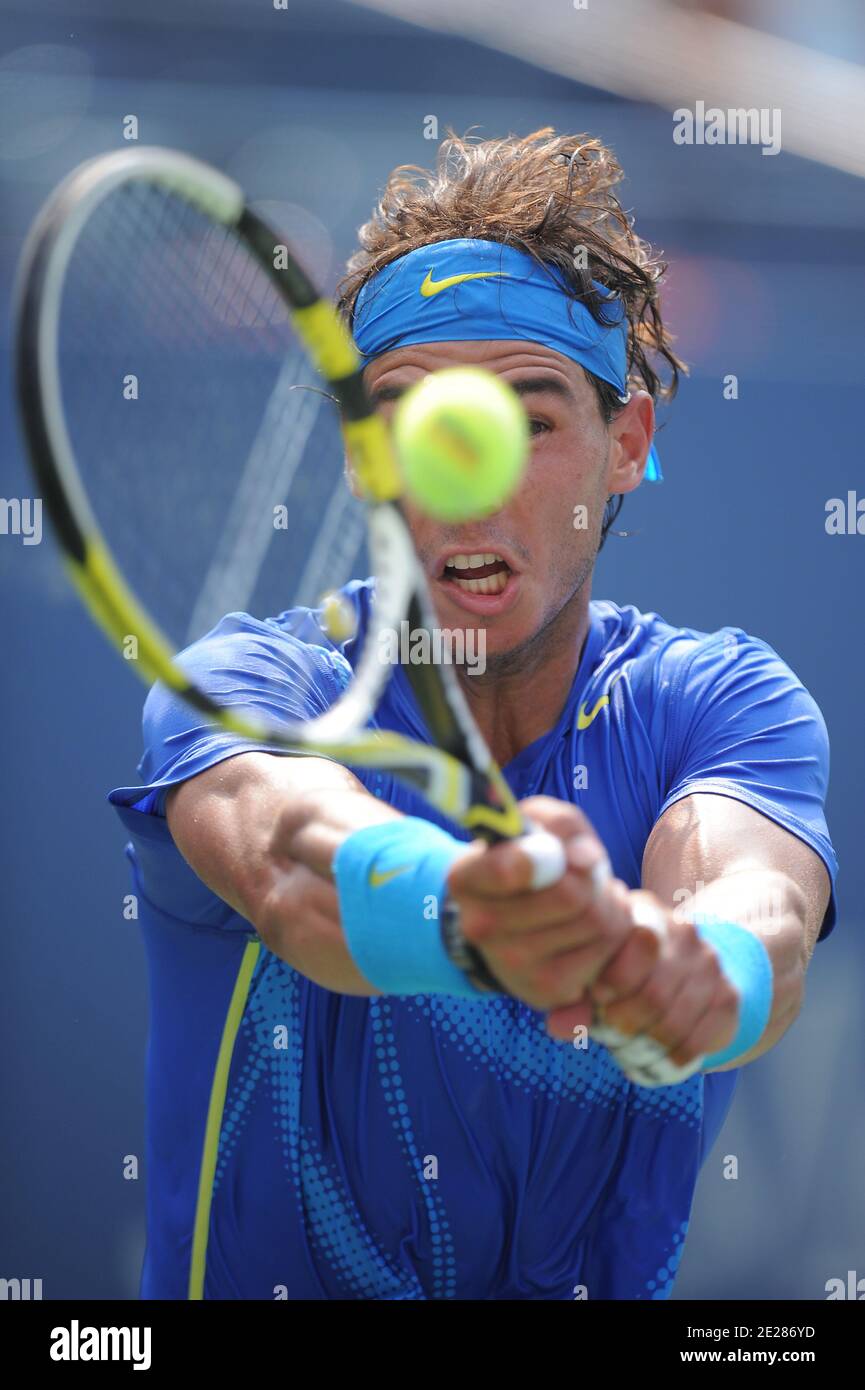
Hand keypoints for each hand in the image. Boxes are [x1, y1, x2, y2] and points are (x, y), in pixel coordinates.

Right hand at [446, 797, 637, 1011]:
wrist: (513, 920)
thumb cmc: (530, 859)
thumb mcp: (538, 823)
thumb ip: (562, 827)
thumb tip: (587, 860)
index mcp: (466, 880)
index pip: (508, 870)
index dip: (543, 856)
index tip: (553, 849)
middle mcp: (480, 927)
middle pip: (572, 896)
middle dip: (591, 878)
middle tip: (581, 874)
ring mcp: (512, 965)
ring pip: (597, 923)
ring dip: (607, 902)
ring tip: (586, 899)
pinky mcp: (546, 990)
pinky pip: (608, 950)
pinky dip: (614, 932)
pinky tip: (589, 929)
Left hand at [545, 894, 740, 1076]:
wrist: (685, 970)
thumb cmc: (623, 971)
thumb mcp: (594, 974)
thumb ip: (574, 997)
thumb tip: (557, 1027)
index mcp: (645, 913)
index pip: (640, 942)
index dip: (614, 981)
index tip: (598, 998)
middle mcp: (684, 934)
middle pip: (655, 993)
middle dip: (623, 1024)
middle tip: (608, 1034)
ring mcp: (710, 966)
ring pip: (674, 1024)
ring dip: (643, 1050)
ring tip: (625, 1052)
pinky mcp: (727, 999)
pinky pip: (696, 1044)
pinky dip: (667, 1063)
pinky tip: (650, 1061)